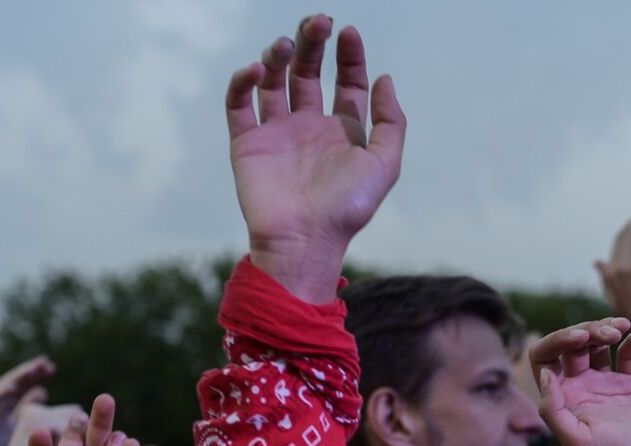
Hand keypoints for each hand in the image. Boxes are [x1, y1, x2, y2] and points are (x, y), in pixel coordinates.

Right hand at [0, 356, 54, 445]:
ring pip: (3, 387)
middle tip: (45, 362)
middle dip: (29, 371)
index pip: (23, 384)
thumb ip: (27, 407)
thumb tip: (42, 390)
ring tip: (31, 369)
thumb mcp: (16, 424)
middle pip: (15, 381)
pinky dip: (0, 393)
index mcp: (7, 402)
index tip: (51, 367)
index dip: (35, 375)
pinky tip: (12, 387)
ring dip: (17, 377)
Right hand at [227, 14, 404, 301]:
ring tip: (285, 46)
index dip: (349, 55)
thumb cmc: (346, 209)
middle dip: (312, 43)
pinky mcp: (247, 143)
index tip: (348, 33)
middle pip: (309, 71)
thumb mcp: (384, 165)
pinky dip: (244, 81)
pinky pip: (239, 103)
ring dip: (278, 56)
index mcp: (342, 131)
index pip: (346, 81)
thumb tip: (384, 78)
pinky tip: (258, 71)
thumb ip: (391, 122)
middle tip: (317, 22)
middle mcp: (308, 128)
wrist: (303, 240)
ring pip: (274, 80)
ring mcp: (276, 133)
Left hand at [530, 319, 630, 445]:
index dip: (556, 341)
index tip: (581, 339)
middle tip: (608, 334)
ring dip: (604, 329)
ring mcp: (604, 383)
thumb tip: (545, 374)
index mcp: (563, 400)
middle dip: (585, 330)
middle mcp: (579, 389)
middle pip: (569, 345)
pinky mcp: (630, 380)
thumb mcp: (578, 441)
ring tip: (621, 329)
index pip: (543, 360)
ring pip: (594, 343)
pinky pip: (626, 351)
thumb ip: (552, 410)